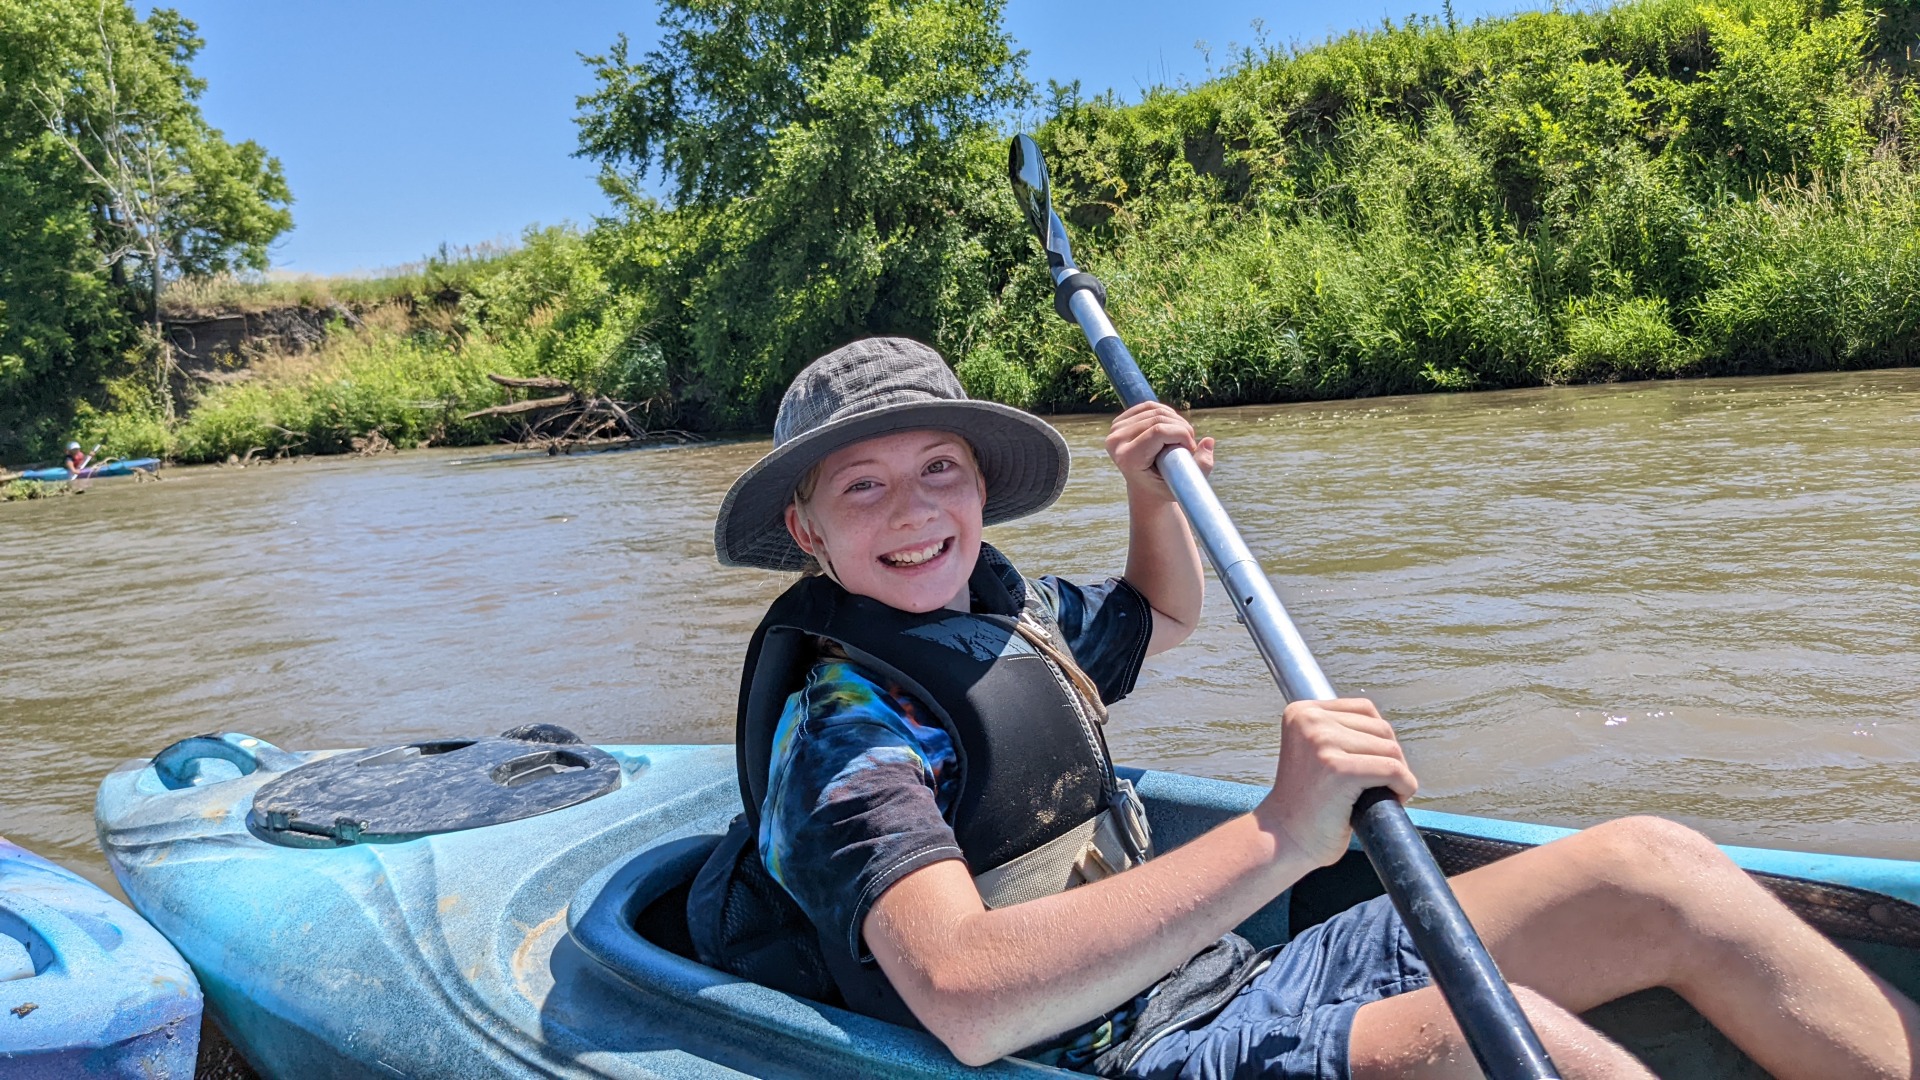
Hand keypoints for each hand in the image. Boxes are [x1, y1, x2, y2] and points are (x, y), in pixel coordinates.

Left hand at [1104, 402, 1213, 499]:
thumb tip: (1209, 441)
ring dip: (1176, 420)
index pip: (1158, 431)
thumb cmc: (1166, 488)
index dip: (1181, 434)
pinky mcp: (1119, 422)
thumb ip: (1202, 467)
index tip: (1191, 448)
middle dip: (1181, 428)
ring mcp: (1115, 430)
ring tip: (1182, 438)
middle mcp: (1116, 442)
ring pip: (1155, 410)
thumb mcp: (1186, 485)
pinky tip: (1173, 426)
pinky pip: (1149, 406)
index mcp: (1128, 459)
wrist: (1144, 488)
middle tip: (1189, 444)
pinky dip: (1166, 412)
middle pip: (1157, 418)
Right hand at [1258, 699, 1417, 866]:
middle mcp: (1309, 721)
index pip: (1365, 709)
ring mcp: (1323, 744)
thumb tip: (1386, 730)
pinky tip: (1395, 799)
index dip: (1377, 740)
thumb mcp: (1313, 751)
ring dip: (1398, 774)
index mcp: (1301, 712)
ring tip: (1381, 793)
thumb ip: (1339, 732)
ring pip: (1391, 749)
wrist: (1284, 838)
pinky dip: (1404, 787)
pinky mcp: (1339, 769)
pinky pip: (1393, 770)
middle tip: (1378, 785)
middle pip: (1381, 728)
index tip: (1369, 766)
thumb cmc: (1305, 802)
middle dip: (1390, 758)